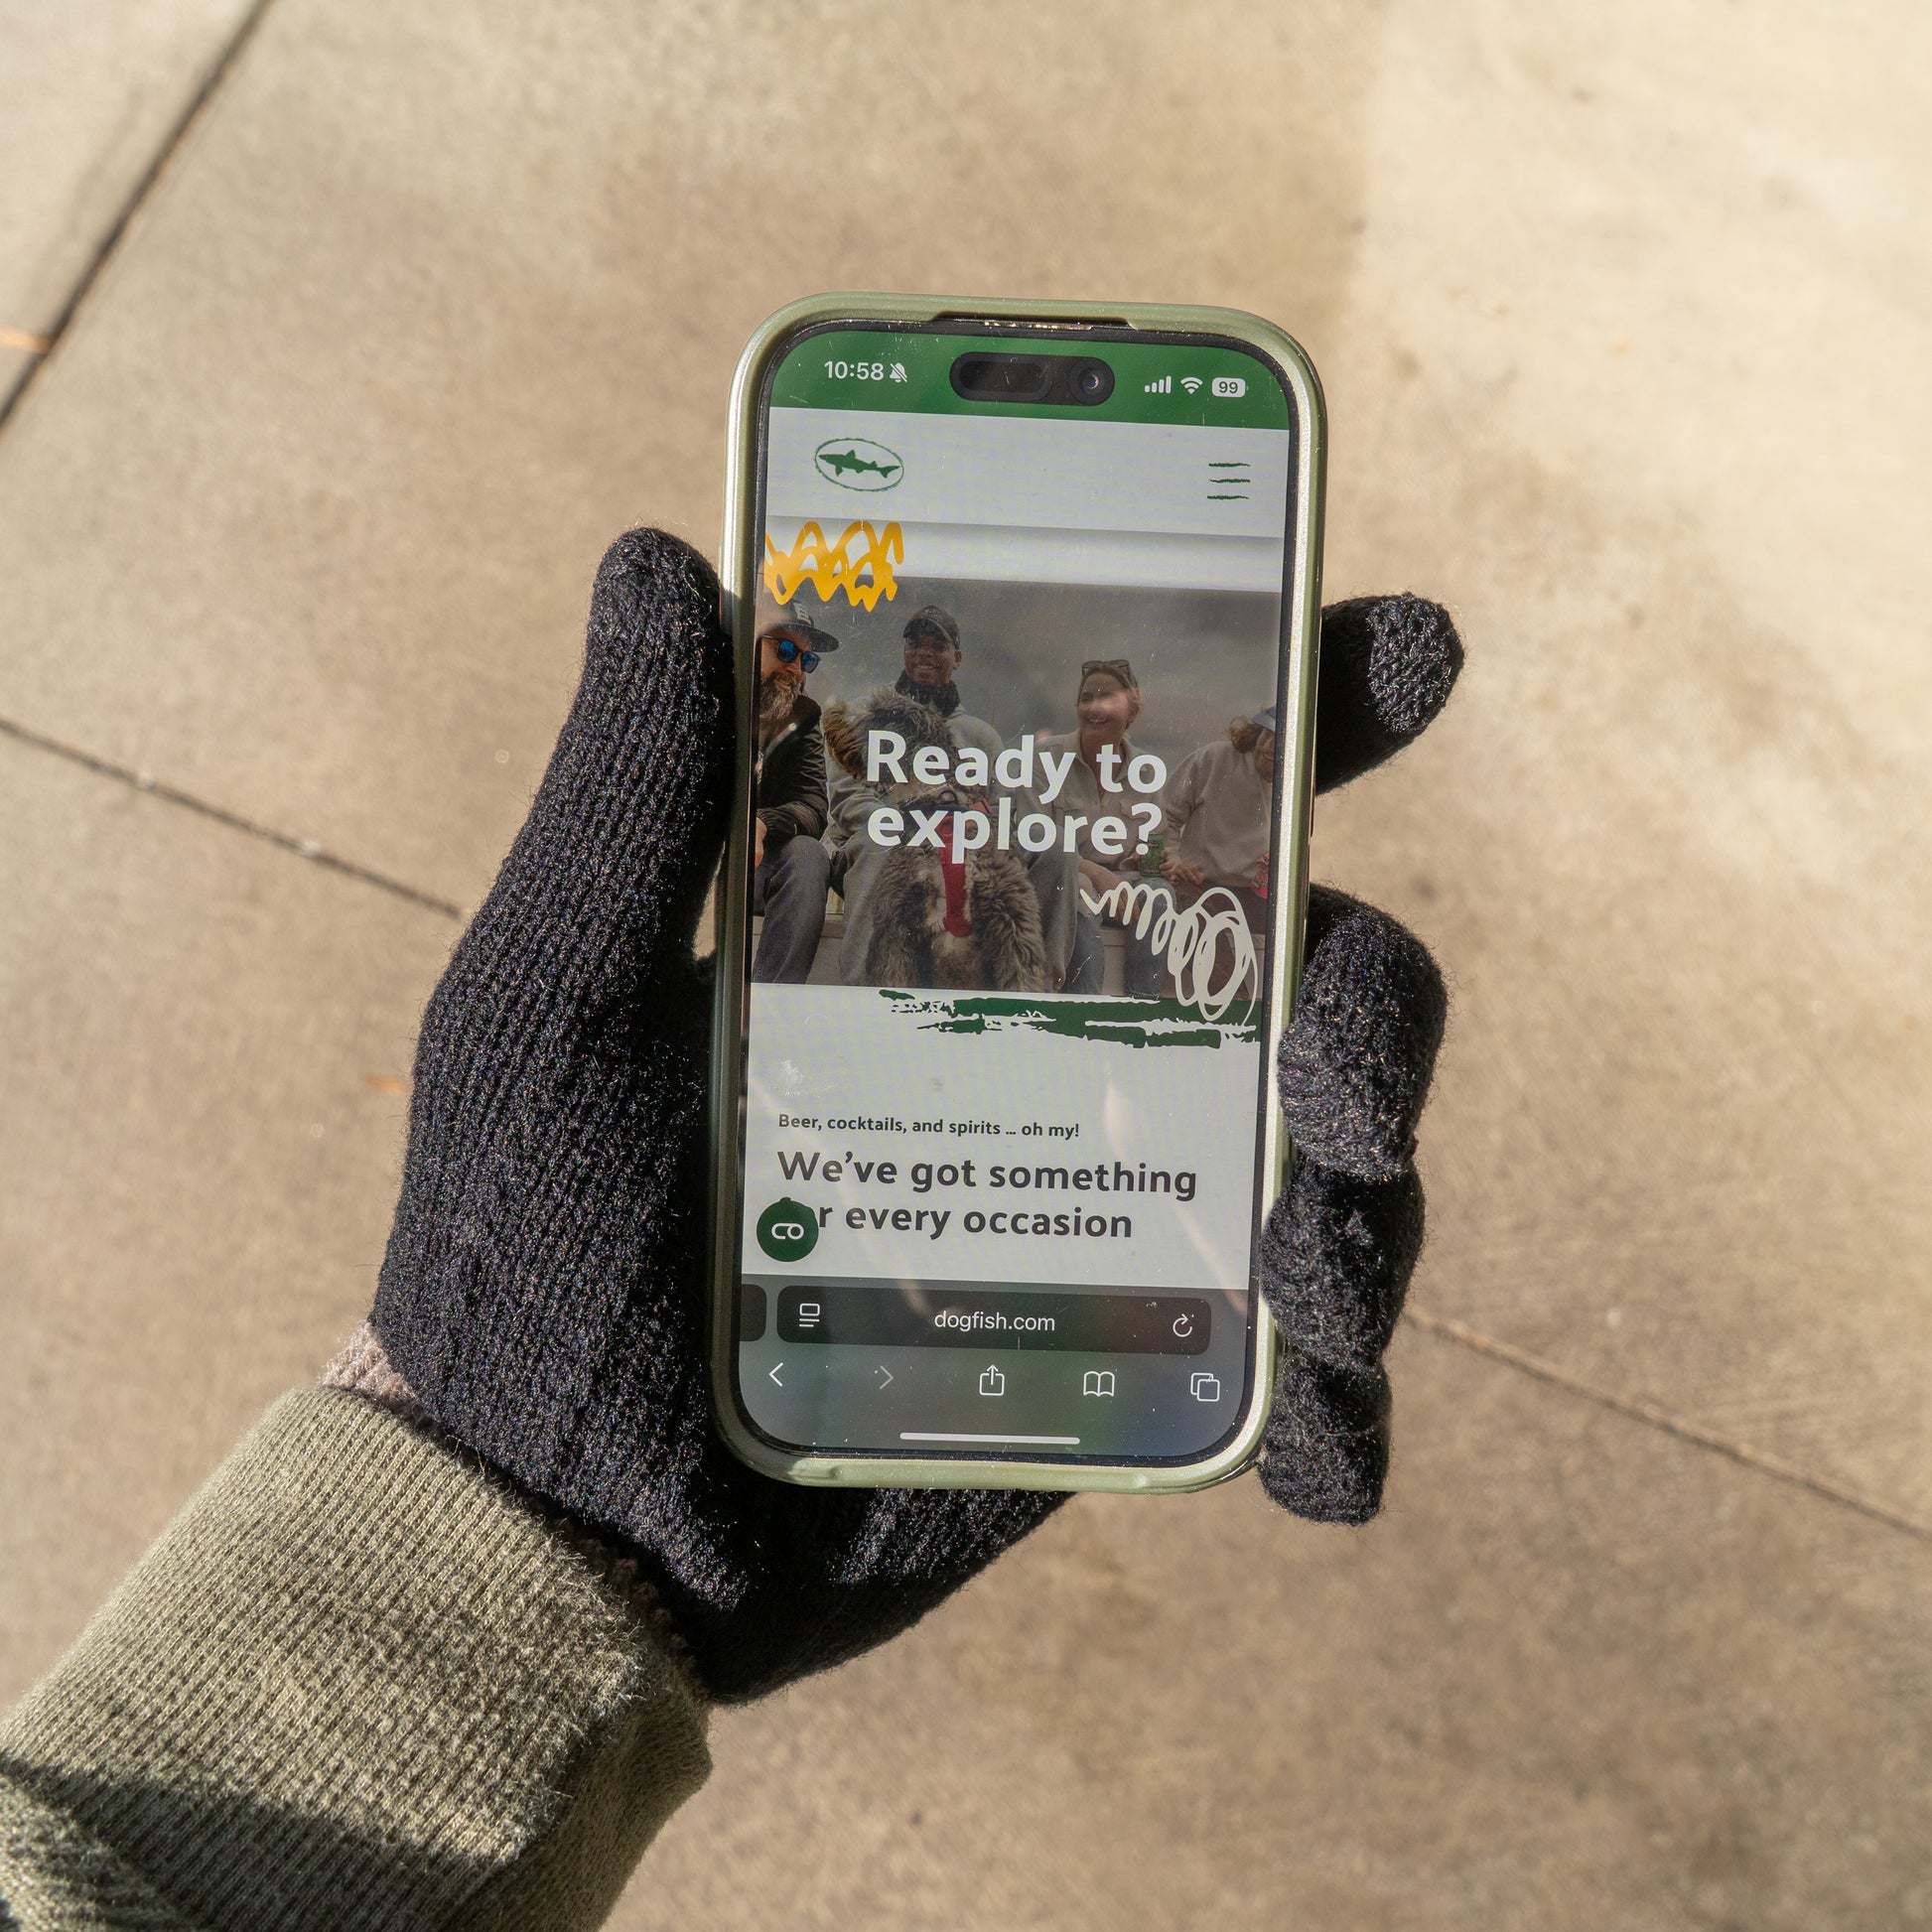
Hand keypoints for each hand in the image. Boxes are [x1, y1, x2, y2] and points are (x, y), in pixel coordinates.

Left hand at [366, 534, 1458, 1700]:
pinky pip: (1289, 1370)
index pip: (1147, 789)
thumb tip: (651, 562)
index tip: (1405, 654)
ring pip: (1332, 1154)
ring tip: (1315, 1286)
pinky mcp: (1130, 1356)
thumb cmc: (533, 1237)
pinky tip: (1323, 1461)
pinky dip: (1342, 1407)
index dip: (1294, 707)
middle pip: (1298, 964)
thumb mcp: (559, 1001)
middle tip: (1337, 1068)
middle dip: (1375, 995)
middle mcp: (1063, 1042)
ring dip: (1371, 1207)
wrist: (556, 1513)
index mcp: (957, 929)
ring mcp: (1111, 1202)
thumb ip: (626, 801)